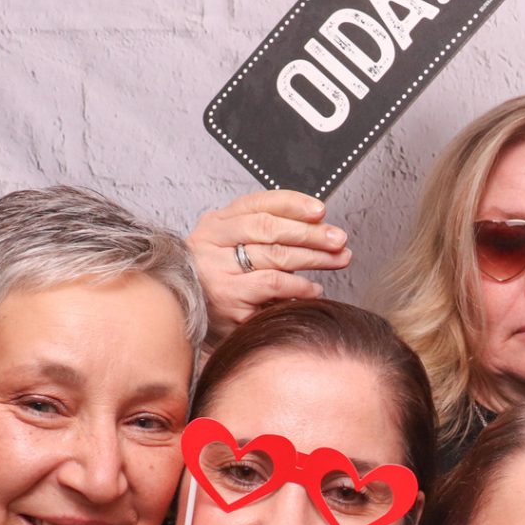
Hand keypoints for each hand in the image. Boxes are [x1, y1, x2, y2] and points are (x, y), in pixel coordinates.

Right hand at [187, 190, 350, 343]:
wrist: (186, 321)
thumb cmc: (217, 284)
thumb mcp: (229, 249)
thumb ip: (261, 234)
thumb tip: (315, 226)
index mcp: (215, 224)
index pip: (257, 204)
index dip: (292, 204)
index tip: (320, 210)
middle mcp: (211, 243)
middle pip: (269, 229)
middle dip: (311, 233)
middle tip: (339, 239)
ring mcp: (217, 272)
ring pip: (275, 256)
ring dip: (314, 258)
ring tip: (337, 260)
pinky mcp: (229, 300)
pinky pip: (272, 286)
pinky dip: (299, 286)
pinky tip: (314, 289)